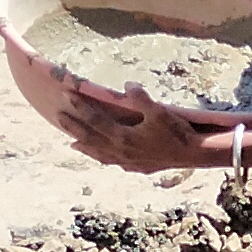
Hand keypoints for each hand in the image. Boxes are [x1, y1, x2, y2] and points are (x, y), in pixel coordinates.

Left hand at [51, 84, 215, 172]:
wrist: (193, 155)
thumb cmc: (177, 131)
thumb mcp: (160, 111)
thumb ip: (141, 98)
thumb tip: (127, 84)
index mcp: (123, 136)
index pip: (95, 120)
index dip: (80, 107)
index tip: (66, 95)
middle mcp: (120, 151)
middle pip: (90, 138)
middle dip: (73, 127)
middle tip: (57, 117)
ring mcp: (126, 161)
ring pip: (99, 153)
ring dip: (84, 146)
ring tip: (71, 142)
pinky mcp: (136, 167)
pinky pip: (112, 162)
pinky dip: (102, 158)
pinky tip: (101, 157)